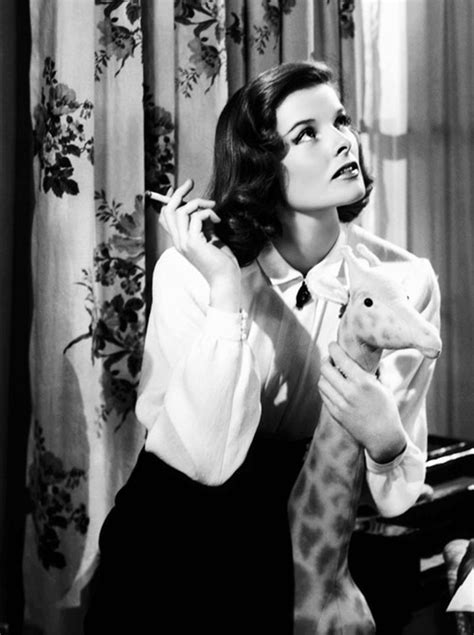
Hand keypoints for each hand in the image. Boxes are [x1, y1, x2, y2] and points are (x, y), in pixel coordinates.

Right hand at [159, 179, 240, 311]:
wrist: (226, 280)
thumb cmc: (222, 263)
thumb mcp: (211, 239)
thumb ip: (204, 226)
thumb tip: (205, 211)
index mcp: (180, 241)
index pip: (165, 217)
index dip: (170, 200)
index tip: (180, 189)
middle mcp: (178, 242)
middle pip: (168, 210)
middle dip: (178, 193)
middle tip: (190, 182)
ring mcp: (184, 243)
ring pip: (180, 211)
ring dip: (198, 203)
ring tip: (213, 207)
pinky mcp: (193, 243)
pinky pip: (196, 217)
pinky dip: (208, 213)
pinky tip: (218, 221)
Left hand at [318, 342, 406, 462]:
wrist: (383, 436)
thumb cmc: (386, 409)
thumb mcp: (381, 387)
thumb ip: (368, 373)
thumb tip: (360, 357)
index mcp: (363, 382)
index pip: (341, 359)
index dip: (334, 348)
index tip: (332, 345)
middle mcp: (350, 392)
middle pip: (326, 369)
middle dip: (326, 360)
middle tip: (329, 359)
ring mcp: (341, 404)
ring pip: (322, 382)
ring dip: (324, 375)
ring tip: (330, 373)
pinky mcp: (336, 414)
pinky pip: (323, 395)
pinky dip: (325, 387)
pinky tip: (330, 386)